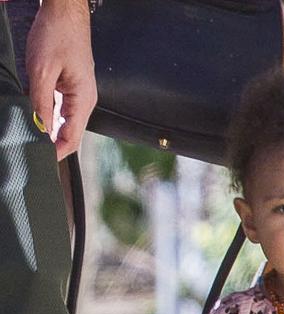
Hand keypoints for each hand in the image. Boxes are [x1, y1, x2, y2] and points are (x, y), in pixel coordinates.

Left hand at [26, 0, 96, 159]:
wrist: (65, 10)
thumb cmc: (57, 34)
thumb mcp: (42, 71)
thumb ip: (41, 104)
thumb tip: (40, 131)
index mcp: (83, 101)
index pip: (72, 140)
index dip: (56, 153)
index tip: (40, 161)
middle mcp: (85, 101)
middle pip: (69, 135)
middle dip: (51, 144)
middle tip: (32, 150)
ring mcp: (78, 94)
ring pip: (63, 123)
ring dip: (48, 130)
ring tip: (32, 134)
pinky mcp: (70, 87)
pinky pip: (60, 109)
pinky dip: (47, 115)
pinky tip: (34, 114)